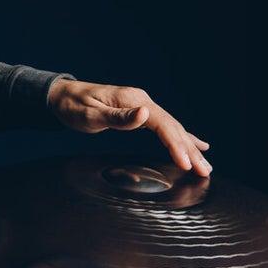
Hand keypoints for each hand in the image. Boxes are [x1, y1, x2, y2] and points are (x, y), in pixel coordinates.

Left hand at [46, 79, 211, 175]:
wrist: (61, 95)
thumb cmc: (72, 106)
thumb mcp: (90, 114)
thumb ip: (118, 117)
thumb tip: (145, 114)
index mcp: (134, 100)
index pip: (162, 125)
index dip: (176, 145)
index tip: (186, 165)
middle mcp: (142, 101)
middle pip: (173, 127)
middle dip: (190, 151)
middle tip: (205, 172)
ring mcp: (142, 106)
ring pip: (173, 128)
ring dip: (190, 147)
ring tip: (206, 166)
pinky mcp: (139, 111)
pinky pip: (166, 127)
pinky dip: (183, 137)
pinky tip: (199, 145)